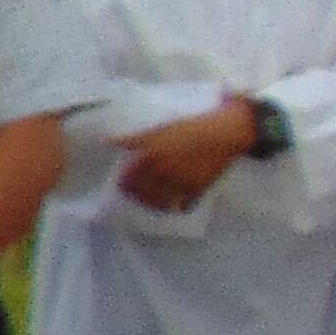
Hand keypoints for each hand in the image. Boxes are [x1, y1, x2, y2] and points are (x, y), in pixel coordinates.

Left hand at [115, 97, 262, 211]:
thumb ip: (136, 139)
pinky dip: (176, 207)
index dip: (123, 183)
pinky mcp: (197, 188)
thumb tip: (111, 141)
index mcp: (152, 155)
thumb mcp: (161, 129)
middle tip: (132, 196)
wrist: (224, 132)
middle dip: (135, 195)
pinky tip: (173, 207)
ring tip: (149, 203)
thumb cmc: (192, 126)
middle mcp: (163, 171)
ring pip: (159, 201)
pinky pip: (183, 204)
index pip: (129, 176)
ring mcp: (180, 182)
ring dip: (152, 204)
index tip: (120, 185)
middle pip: (141, 191)